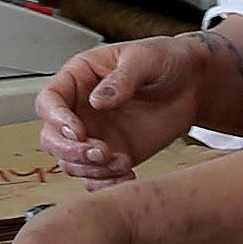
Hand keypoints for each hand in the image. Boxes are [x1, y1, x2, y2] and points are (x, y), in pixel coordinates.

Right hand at [38, 29, 222, 181]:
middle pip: (51, 138)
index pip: (49, 101)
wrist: (193, 85)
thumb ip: (121, 78)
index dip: (56, 118)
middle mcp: (80, 110)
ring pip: (70, 163)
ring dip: (91, 170)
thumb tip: (97, 101)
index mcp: (79, 78)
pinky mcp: (112, 155)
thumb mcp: (145, 59)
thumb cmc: (166, 60)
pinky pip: (95, 178)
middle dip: (70, 151)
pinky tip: (127, 176)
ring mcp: (95, 135)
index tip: (79, 131)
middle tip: (100, 152)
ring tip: (121, 162)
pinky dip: (106, 184)